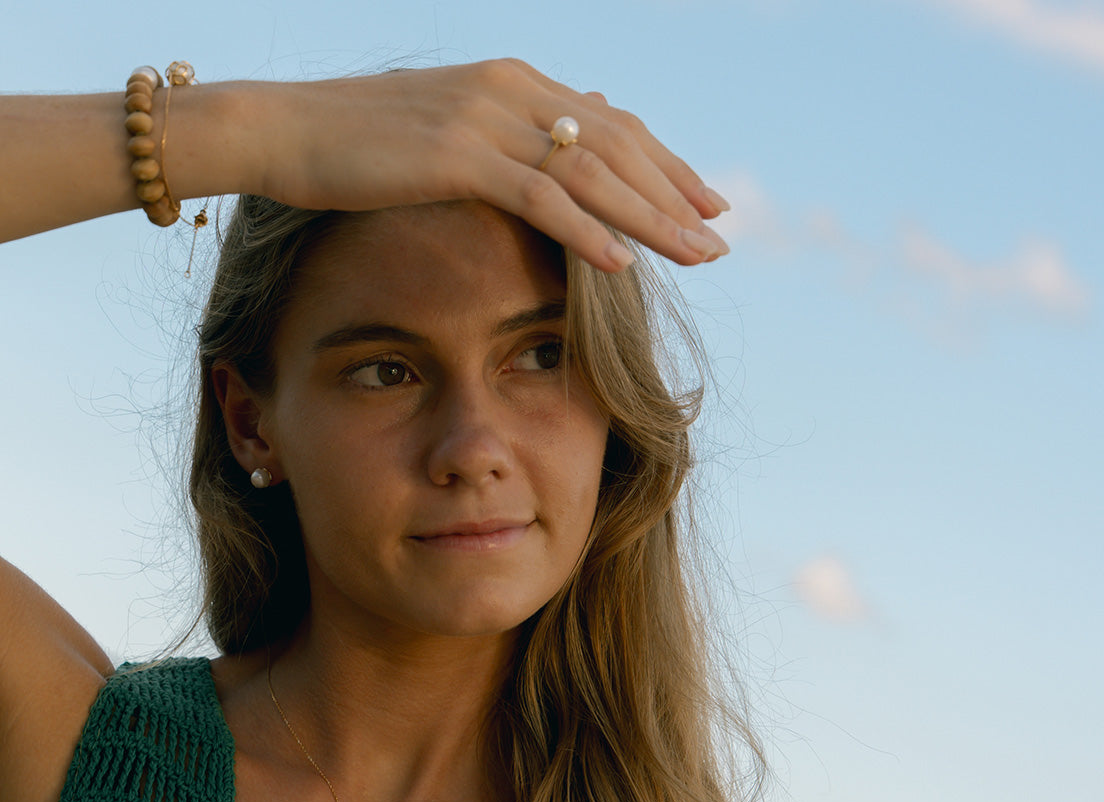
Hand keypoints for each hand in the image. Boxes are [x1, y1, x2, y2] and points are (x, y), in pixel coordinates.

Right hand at [253, 60, 729, 271]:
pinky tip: (622, 265)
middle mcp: (513, 90)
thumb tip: (539, 168)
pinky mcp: (458, 153)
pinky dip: (586, 231)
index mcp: (515, 83)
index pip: (610, 124)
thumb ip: (499, 144)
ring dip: (650, 217)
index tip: (704, 199)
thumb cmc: (356, 142)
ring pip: (591, 171)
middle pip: (617, 145)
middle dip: (675, 192)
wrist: (283, 127)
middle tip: (721, 233)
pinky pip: (540, 197)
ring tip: (697, 255)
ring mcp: (487, 118)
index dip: (664, 163)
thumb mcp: (442, 134)